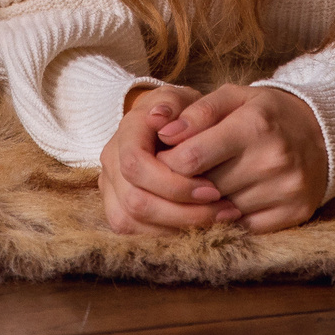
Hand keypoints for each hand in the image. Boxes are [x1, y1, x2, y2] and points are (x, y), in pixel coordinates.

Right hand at [98, 83, 240, 235]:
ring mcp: (111, 187)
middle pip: (135, 201)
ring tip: (218, 221)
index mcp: (127, 132)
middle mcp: (111, 161)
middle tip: (224, 211)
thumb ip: (175, 104)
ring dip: (178, 228)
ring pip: (131, 222)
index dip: (173, 183)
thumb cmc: (183, 113)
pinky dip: (168, 234)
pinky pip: (135, 233)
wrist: (169, 124)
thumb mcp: (184, 99)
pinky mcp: (118, 208)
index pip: (135, 165)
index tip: (213, 190)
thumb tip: (160, 117)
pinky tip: (199, 229)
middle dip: (182, 212)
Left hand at [155, 85, 327, 233]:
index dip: (168, 162)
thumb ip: (197, 112)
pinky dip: (229, 218)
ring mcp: (286, 190)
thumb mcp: (235, 97)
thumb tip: (164, 134)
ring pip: (222, 211)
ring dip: (206, 203)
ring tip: (208, 184)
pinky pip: (244, 228)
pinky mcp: (295, 213)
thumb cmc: (266, 113)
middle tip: (184, 172)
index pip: (191, 158)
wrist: (322, 135)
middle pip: (204, 188)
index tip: (165, 158)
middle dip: (186, 183)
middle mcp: (273, 160)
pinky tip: (228, 200)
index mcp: (255, 125)